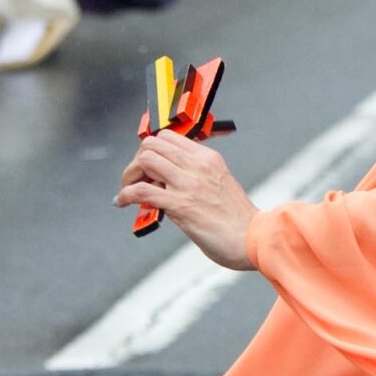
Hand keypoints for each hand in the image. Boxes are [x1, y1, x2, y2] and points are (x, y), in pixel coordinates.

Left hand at [116, 130, 257, 270]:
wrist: (252, 238)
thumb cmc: (237, 218)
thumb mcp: (219, 182)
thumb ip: (196, 175)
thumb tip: (166, 179)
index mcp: (208, 158)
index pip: (168, 137)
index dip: (151, 149)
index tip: (147, 166)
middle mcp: (198, 165)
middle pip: (152, 144)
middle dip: (137, 161)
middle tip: (135, 179)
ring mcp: (188, 184)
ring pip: (145, 160)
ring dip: (129, 176)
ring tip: (128, 191)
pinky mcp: (180, 205)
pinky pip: (141, 191)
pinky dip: (125, 195)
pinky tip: (123, 203)